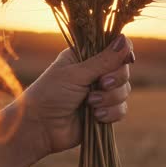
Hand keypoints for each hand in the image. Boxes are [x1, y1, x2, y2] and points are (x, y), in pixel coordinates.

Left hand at [23, 34, 133, 152]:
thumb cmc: (51, 93)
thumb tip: (124, 39)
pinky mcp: (104, 111)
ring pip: (124, 90)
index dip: (122, 53)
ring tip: (90, 103)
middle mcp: (95, 72)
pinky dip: (111, 113)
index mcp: (86, 56)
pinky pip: (121, 109)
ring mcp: (100, 92)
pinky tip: (96, 116)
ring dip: (110, 98)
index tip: (125, 60)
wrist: (40, 127)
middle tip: (102, 84)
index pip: (114, 48)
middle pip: (123, 69)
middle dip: (116, 79)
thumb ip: (103, 60)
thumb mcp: (77, 74)